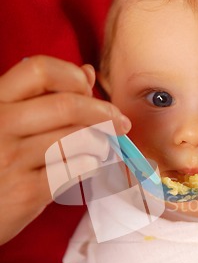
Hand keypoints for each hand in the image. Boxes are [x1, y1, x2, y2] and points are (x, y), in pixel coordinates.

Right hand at [0, 55, 130, 243]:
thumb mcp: (10, 122)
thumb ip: (45, 96)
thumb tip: (88, 73)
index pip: (39, 70)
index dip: (72, 76)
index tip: (88, 89)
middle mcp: (0, 126)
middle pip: (66, 106)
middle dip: (104, 112)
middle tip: (120, 122)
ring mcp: (12, 160)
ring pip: (76, 139)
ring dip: (101, 142)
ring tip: (102, 147)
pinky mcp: (27, 191)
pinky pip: (75, 169)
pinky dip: (92, 164)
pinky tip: (89, 165)